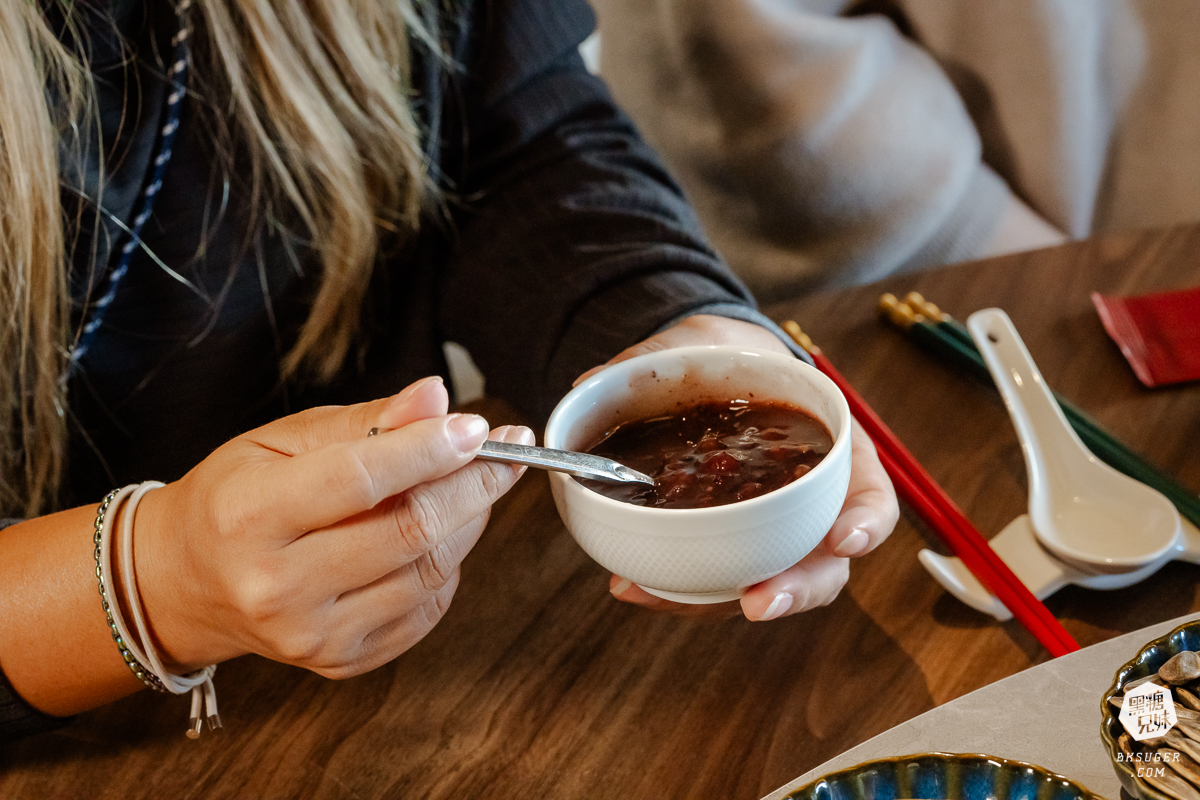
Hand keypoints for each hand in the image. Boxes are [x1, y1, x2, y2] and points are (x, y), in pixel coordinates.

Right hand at [133, 376, 531, 677]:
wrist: (185, 583)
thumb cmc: (235, 498)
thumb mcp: (281, 440)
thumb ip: (365, 422)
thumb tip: (436, 398)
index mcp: (249, 516)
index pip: (359, 479)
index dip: (429, 449)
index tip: (477, 425)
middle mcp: (277, 587)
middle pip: (408, 531)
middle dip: (473, 483)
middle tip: (504, 450)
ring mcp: (312, 635)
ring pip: (429, 571)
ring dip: (468, 520)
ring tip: (471, 483)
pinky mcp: (340, 662)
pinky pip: (426, 609)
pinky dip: (448, 564)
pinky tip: (437, 533)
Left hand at [579, 315, 898, 620]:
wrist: (706, 374)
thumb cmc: (726, 358)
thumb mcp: (703, 341)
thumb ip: (658, 359)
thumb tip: (592, 381)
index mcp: (831, 449)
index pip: (872, 495)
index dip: (866, 524)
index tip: (842, 541)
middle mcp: (810, 504)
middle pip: (825, 565)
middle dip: (795, 591)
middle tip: (757, 603)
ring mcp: (771, 534)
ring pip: (764, 586)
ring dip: (716, 604)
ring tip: (657, 595)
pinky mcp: (728, 550)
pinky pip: (715, 583)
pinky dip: (677, 591)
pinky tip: (631, 584)